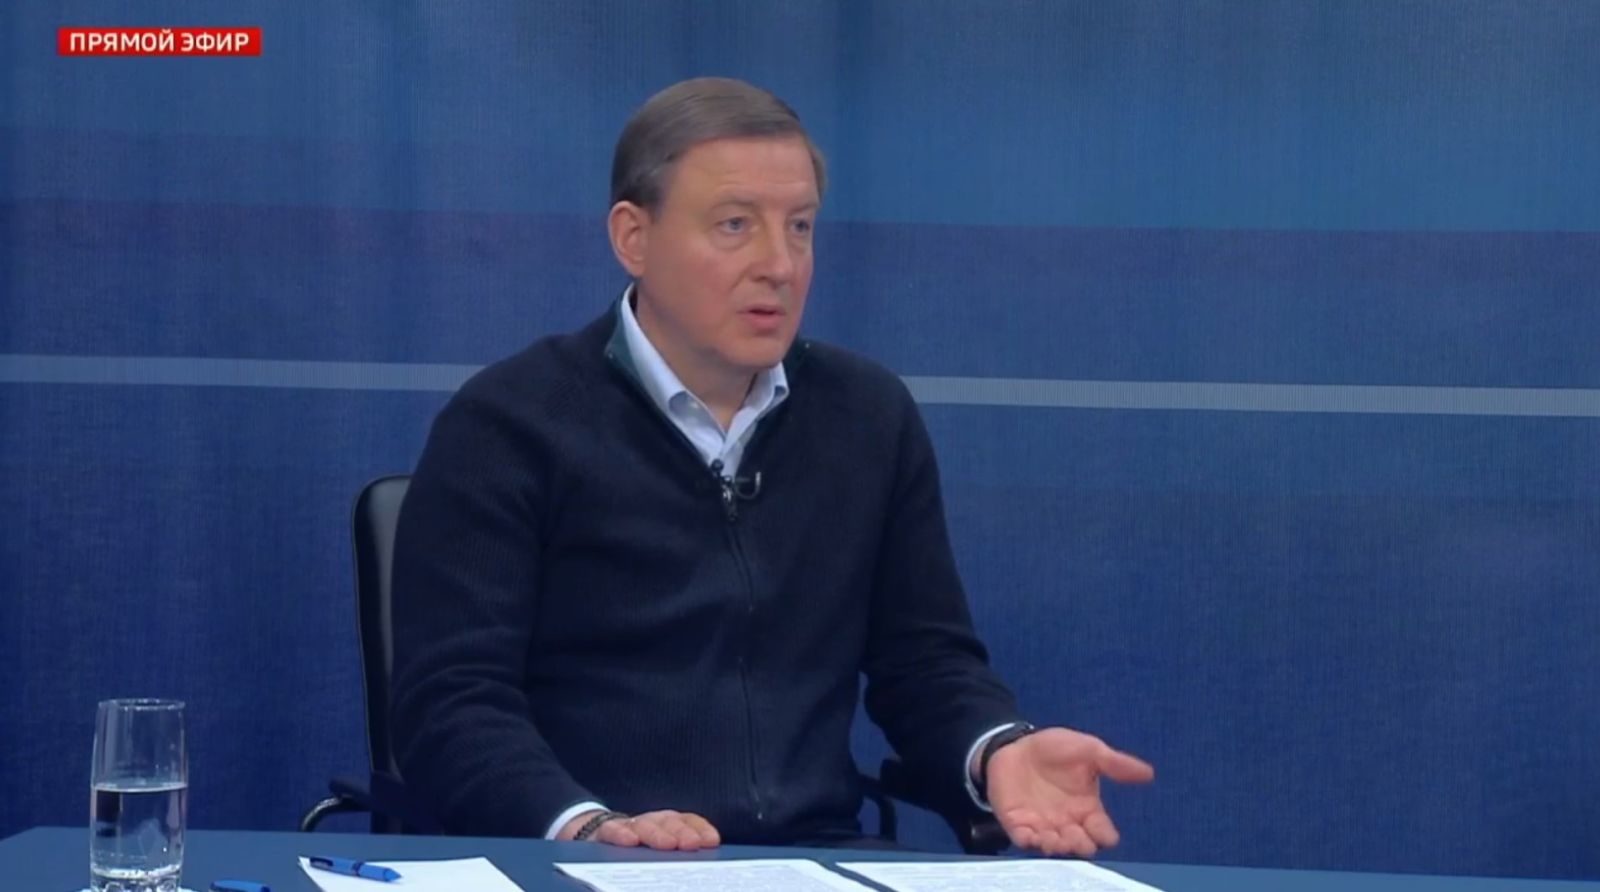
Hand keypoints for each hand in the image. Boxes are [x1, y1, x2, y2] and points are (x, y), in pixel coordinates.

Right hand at [558, 809, 720, 850]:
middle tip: (692, 844)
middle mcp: (649, 821)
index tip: (712, 841)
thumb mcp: (656, 852)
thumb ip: (676, 856)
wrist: (590, 835)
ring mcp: (627, 825)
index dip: (699, 828)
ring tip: (668, 845)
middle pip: (668, 822)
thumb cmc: (634, 849)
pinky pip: (612, 830)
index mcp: (665, 825)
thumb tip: (701, 866)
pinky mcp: (603, 832)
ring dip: (657, 833)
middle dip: (682, 832)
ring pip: (643, 825)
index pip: (686, 820)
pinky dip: (621, 834)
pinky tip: (630, 842)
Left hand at [985, 727, 1153, 857]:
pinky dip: (1029, 841)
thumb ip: (1115, 764)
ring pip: (1054, 847)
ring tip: (1056, 839)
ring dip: (1057, 847)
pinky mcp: (1018, 823)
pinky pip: (1024, 839)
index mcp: (1088, 809)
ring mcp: (1043, 825)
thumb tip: (1149, 773)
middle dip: (1081, 846)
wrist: (1017, 745)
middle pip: (1081, 845)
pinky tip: (1032, 835)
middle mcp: (1068, 823)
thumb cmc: (1055, 749)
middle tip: (1078, 837)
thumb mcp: (1088, 750)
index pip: (1103, 831)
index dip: (1105, 836)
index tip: (1105, 832)